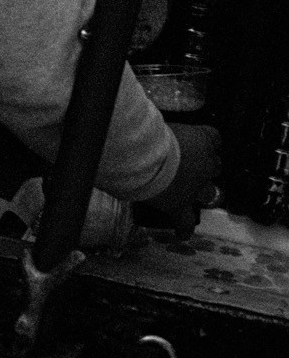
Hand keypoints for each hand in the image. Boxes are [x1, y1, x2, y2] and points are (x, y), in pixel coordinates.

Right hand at [136, 122, 221, 238]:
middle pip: (214, 165)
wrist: (143, 157)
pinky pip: (185, 220)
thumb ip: (167, 131)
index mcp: (203, 140)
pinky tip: (182, 233)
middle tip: (189, 165)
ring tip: (189, 192)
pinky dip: (184, 226)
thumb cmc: (149, 134)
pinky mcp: (179, 204)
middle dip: (204, 167)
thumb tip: (151, 129)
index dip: (207, 140)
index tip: (200, 140)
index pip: (214, 138)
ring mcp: (195, 187)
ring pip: (208, 192)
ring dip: (201, 191)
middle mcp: (205, 165)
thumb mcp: (162, 124)